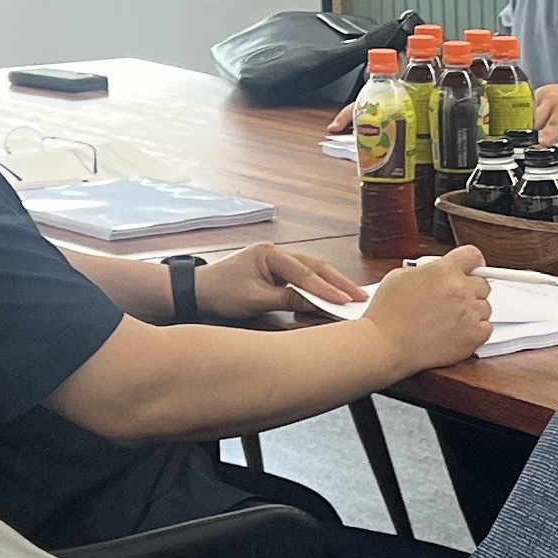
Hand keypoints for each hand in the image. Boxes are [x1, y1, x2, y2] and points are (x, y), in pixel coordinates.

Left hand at [197, 241, 363, 319]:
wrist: (197, 294)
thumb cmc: (220, 293)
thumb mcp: (255, 299)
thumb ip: (287, 299)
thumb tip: (317, 304)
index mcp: (270, 253)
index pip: (305, 273)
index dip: (326, 289)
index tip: (345, 301)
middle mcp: (276, 254)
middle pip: (315, 267)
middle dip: (338, 283)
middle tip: (360, 296)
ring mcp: (277, 263)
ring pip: (312, 272)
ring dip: (332, 285)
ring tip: (353, 297)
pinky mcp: (277, 274)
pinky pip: (303, 280)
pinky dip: (318, 289)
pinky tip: (333, 297)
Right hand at [361, 247, 491, 372]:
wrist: (385, 345)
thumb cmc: (387, 314)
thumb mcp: (400, 276)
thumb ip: (426, 270)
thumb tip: (435, 273)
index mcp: (444, 270)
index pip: (473, 256)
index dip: (472, 263)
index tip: (472, 268)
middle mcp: (460, 289)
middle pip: (483, 284)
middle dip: (470, 290)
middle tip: (454, 300)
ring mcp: (469, 313)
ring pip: (486, 307)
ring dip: (473, 311)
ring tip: (451, 320)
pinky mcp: (473, 336)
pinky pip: (487, 328)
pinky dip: (476, 331)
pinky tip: (458, 332)